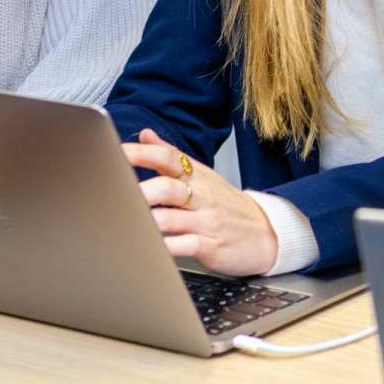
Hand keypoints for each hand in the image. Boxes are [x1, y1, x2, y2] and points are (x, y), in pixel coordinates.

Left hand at [122, 129, 278, 276]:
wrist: (267, 233)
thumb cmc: (228, 205)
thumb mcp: (203, 175)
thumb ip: (171, 155)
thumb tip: (144, 135)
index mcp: (197, 176)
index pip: (168, 157)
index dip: (142, 153)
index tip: (118, 152)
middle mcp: (200, 196)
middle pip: (168, 187)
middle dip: (142, 191)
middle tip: (117, 195)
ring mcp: (205, 222)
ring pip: (172, 219)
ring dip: (148, 221)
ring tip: (126, 223)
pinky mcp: (211, 247)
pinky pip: (185, 247)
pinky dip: (166, 248)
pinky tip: (149, 249)